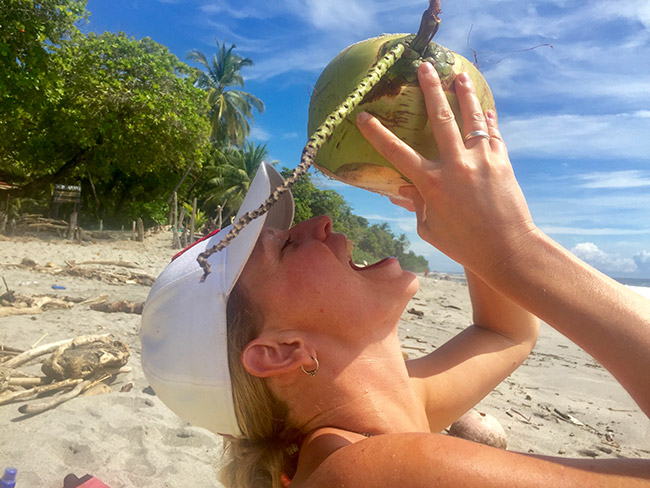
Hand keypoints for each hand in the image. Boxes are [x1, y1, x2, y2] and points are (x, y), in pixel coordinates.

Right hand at [356, 62, 536, 275]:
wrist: (508, 250)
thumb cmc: (464, 245)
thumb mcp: (430, 229)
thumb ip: (416, 204)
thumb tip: (403, 189)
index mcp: (432, 183)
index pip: (396, 152)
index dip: (377, 133)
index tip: (363, 116)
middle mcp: (455, 165)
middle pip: (440, 118)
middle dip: (430, 89)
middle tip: (424, 67)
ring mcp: (481, 160)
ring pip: (471, 117)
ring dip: (464, 94)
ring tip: (459, 75)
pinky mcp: (502, 162)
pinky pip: (494, 133)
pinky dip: (489, 119)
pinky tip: (487, 109)